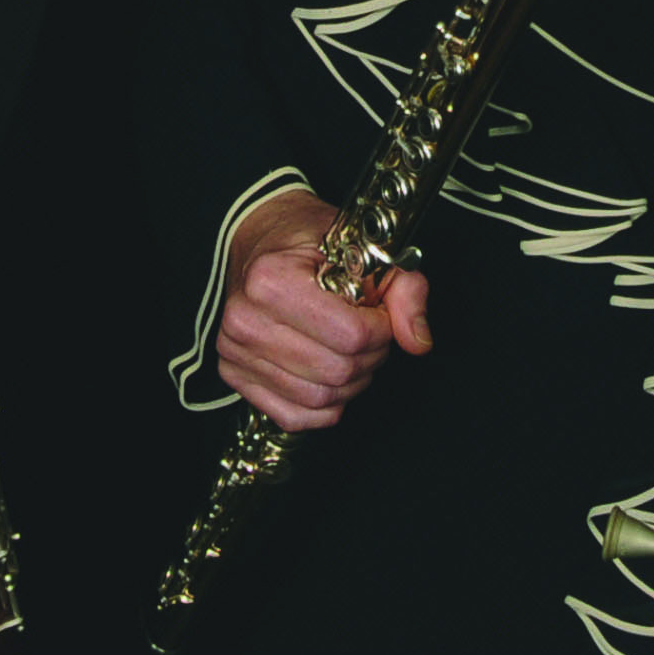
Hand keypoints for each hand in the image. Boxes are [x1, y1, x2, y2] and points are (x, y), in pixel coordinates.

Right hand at [212, 187, 431, 429]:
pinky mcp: (234, 375)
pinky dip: (324, 406)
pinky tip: (330, 377)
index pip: (351, 335)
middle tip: (370, 332)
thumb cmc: (307, 240)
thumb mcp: (364, 247)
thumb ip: (403, 289)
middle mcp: (246, 319)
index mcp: (272, 279)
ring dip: (351, 383)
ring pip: (319, 399)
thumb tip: (418, 341)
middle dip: (370, 357)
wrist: (260, 238)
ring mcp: (235, 352)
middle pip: (338, 371)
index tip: (379, 313)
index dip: (382, 329)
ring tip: (351, 350)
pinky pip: (294, 416)